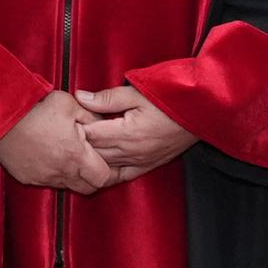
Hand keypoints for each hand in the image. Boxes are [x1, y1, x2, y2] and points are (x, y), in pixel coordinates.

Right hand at [0, 93, 111, 193]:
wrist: (0, 118)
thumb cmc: (34, 108)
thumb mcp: (69, 104)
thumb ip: (91, 116)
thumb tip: (103, 124)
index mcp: (75, 155)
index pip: (104, 178)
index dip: (112, 172)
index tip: (112, 164)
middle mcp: (61, 171)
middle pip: (89, 188)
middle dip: (96, 178)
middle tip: (96, 163)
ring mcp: (44, 177)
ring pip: (69, 186)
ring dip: (75, 176)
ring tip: (73, 157)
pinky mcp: (29, 178)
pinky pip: (48, 182)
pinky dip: (55, 174)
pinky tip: (53, 158)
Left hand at [72, 84, 194, 183]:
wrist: (202, 112)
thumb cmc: (173, 99)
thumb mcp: (138, 92)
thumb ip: (107, 98)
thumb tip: (81, 97)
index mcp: (127, 132)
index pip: (90, 134)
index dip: (74, 128)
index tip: (66, 121)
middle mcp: (132, 151)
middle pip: (94, 152)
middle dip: (78, 144)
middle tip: (66, 135)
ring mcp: (140, 160)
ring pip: (105, 166)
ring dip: (91, 157)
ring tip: (79, 148)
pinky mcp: (149, 164)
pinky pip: (123, 175)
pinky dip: (109, 172)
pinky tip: (101, 166)